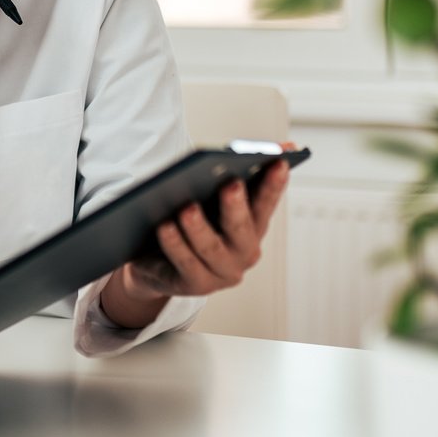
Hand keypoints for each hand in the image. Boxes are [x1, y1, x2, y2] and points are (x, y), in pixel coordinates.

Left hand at [99, 146, 294, 328]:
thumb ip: (227, 176)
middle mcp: (244, 251)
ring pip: (211, 248)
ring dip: (199, 227)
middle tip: (231, 183)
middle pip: (241, 227)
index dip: (274, 183)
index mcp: (253, 226)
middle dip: (236, 205)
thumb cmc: (191, 224)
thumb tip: (246, 151)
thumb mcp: (209, 200)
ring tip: (187, 208)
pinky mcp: (197, 285)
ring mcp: (222, 272)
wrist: (159, 265)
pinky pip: (185, 263)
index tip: (279, 161)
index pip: (266, 202)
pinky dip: (175, 244)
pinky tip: (164, 227)